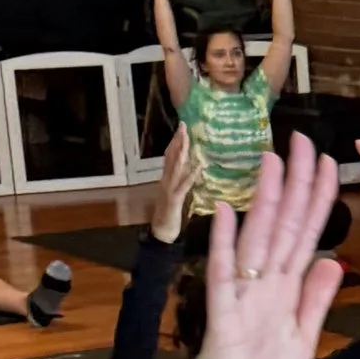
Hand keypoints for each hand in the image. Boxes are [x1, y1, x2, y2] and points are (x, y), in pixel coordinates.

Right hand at [150, 124, 197, 240]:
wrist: (160, 233)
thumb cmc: (170, 215)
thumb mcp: (176, 195)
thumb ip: (181, 181)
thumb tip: (191, 168)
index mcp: (166, 179)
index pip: (169, 156)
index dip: (175, 142)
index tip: (181, 128)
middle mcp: (165, 181)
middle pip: (170, 157)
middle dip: (177, 141)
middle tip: (183, 125)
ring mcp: (168, 190)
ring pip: (175, 167)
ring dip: (182, 152)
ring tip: (188, 139)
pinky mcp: (174, 201)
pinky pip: (183, 186)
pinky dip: (190, 176)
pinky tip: (199, 167)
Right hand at [196, 139, 343, 358]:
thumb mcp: (303, 338)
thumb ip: (317, 300)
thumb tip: (333, 262)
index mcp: (288, 287)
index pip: (308, 233)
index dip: (320, 198)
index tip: (329, 163)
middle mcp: (267, 283)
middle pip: (285, 224)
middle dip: (296, 183)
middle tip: (302, 141)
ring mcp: (244, 295)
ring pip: (258, 238)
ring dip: (264, 200)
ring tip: (272, 162)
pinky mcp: (224, 315)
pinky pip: (223, 274)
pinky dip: (224, 245)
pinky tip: (225, 214)